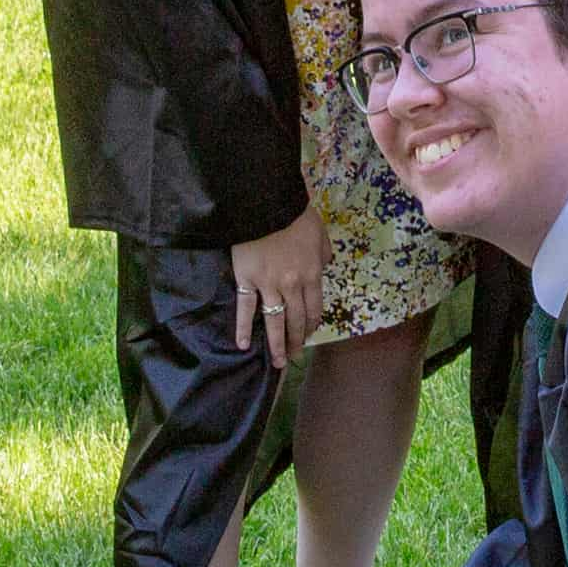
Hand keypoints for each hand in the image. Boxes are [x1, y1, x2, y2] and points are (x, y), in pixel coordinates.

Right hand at [229, 207, 327, 359]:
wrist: (265, 204)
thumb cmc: (294, 214)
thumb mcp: (320, 232)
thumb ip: (324, 254)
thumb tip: (324, 268)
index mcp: (312, 274)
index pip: (314, 308)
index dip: (311, 326)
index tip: (308, 336)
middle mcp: (292, 286)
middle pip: (296, 320)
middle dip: (296, 341)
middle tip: (294, 358)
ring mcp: (269, 286)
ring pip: (275, 321)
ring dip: (277, 345)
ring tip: (277, 362)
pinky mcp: (246, 281)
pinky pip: (246, 308)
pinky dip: (244, 328)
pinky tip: (244, 345)